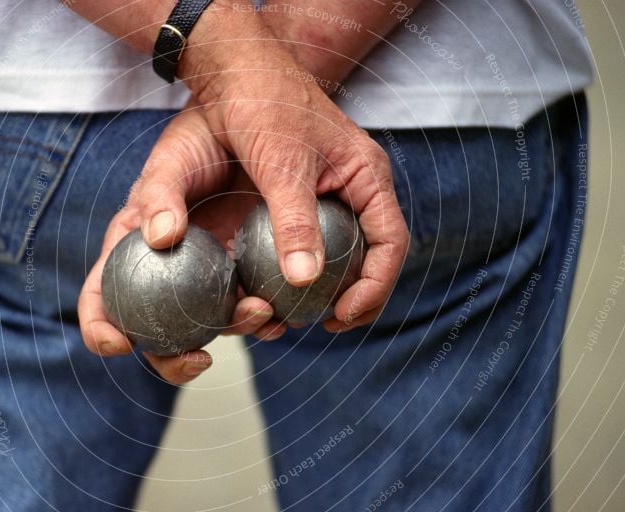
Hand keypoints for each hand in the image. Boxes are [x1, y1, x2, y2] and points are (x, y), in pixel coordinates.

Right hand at [78, 106, 286, 383]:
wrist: (248, 117)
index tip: (119, 343)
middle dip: (171, 359)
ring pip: (209, 325)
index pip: (100, 297)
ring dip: (232, 330)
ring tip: (259, 312)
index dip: (101, 328)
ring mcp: (207, 275)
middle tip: (200, 359)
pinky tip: (279, 308)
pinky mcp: (246, 270)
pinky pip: (249, 303)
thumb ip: (160, 195)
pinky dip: (262, 315)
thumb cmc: (196, 137)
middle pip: (155, 332)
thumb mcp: (172, 160)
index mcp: (132, 249)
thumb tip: (161, 237)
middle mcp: (166, 271)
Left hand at [182, 44, 409, 329]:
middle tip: (325, 326)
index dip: (375, 286)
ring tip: (300, 316)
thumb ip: (294, 221)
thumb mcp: (280, 163)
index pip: (391, 242)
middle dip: (353, 296)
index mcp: (367, 175)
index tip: (344, 317)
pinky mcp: (294, 199)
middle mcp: (353, 188)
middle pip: (369, 255)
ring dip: (324, 288)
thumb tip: (306, 282)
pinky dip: (297, 269)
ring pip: (338, 253)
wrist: (233, 71)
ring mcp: (325, 193)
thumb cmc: (263, 103)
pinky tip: (274, 287)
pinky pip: (307, 242)